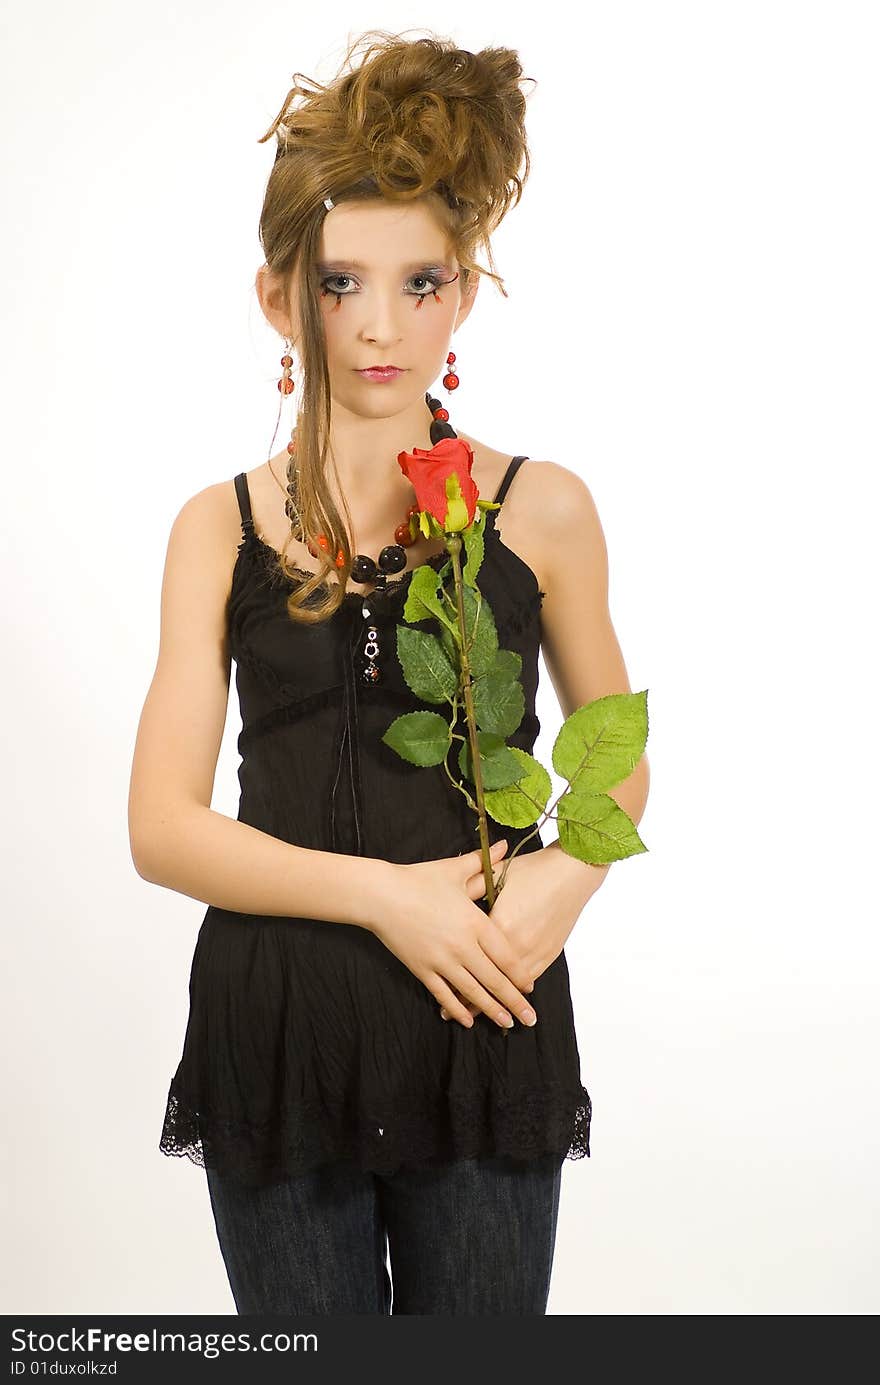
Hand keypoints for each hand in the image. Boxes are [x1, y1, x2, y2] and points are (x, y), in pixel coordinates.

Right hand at [371, 840, 535, 1029]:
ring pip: (472, 992)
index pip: (506, 956)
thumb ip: (482, 864)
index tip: (531, 988)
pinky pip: (444, 994)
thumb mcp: (454, 870)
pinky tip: (468, 1020)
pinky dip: (457, 1009)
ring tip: (506, 1024)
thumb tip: (502, 845)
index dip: (520, 975)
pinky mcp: (422, 969)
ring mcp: (441, 960)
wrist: (381, 895)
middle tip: (530, 1019)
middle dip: (514, 1002)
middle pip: (494, 980)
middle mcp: (462, 946)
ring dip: (491, 1010)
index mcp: (474, 922)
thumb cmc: (419, 880)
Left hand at [439, 846, 589, 1020]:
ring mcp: (534, 951)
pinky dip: (514, 992)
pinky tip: (506, 1001)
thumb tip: (447, 895)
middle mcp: (516, 943)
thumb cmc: (533, 870)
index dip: (452, 975)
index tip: (437, 989)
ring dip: (492, 1002)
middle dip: (467, 998)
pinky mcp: (548, 953)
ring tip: (475, 1017)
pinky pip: (528, 979)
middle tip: (447, 1014)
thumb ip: (470, 886)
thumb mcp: (496, 876)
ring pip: (509, 985)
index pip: (470, 958)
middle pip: (487, 978)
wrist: (571, 872)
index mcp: (498, 924)